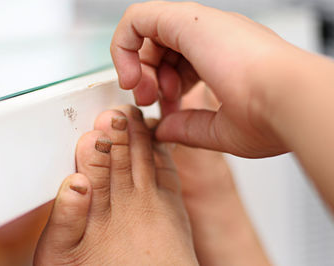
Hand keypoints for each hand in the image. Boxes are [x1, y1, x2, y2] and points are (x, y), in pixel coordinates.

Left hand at [110, 1, 291, 157]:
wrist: (287, 101)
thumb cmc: (269, 116)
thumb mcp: (219, 131)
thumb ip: (187, 126)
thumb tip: (162, 128)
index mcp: (222, 57)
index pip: (179, 61)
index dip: (162, 84)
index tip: (162, 107)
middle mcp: (210, 37)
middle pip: (160, 45)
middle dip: (145, 75)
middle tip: (145, 99)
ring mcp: (198, 24)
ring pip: (147, 31)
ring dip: (135, 64)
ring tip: (143, 92)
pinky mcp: (185, 19)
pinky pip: (138, 18)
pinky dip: (123, 45)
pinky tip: (131, 75)